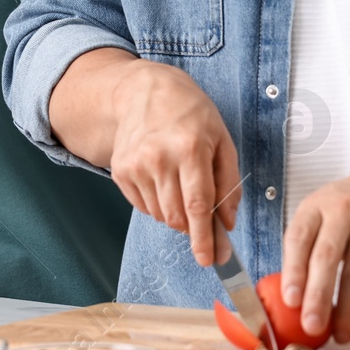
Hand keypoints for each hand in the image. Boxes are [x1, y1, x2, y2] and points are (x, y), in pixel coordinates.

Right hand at [106, 60, 241, 266]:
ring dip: (175, 213)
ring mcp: (136, 165)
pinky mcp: (120, 171)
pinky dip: (158, 204)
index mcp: (190, 148)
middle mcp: (159, 158)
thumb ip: (229, 183)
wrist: (144, 91)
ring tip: (180, 183)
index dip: (204, 237)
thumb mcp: (221, 139)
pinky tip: (162, 179)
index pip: (197, 204)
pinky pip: (144, 207)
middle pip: (177, 217)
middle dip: (192, 227)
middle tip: (201, 218)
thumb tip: (226, 223)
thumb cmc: (190, 113)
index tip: (208, 259)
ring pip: (160, 215)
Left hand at [280, 157, 349, 341]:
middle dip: (317, 296)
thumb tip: (292, 289)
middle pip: (326, 258)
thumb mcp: (325, 206)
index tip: (290, 300)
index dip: (293, 271)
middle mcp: (342, 214)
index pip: (298, 239)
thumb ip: (309, 241)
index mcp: (316, 206)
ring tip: (338, 334)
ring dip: (346, 309)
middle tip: (311, 325)